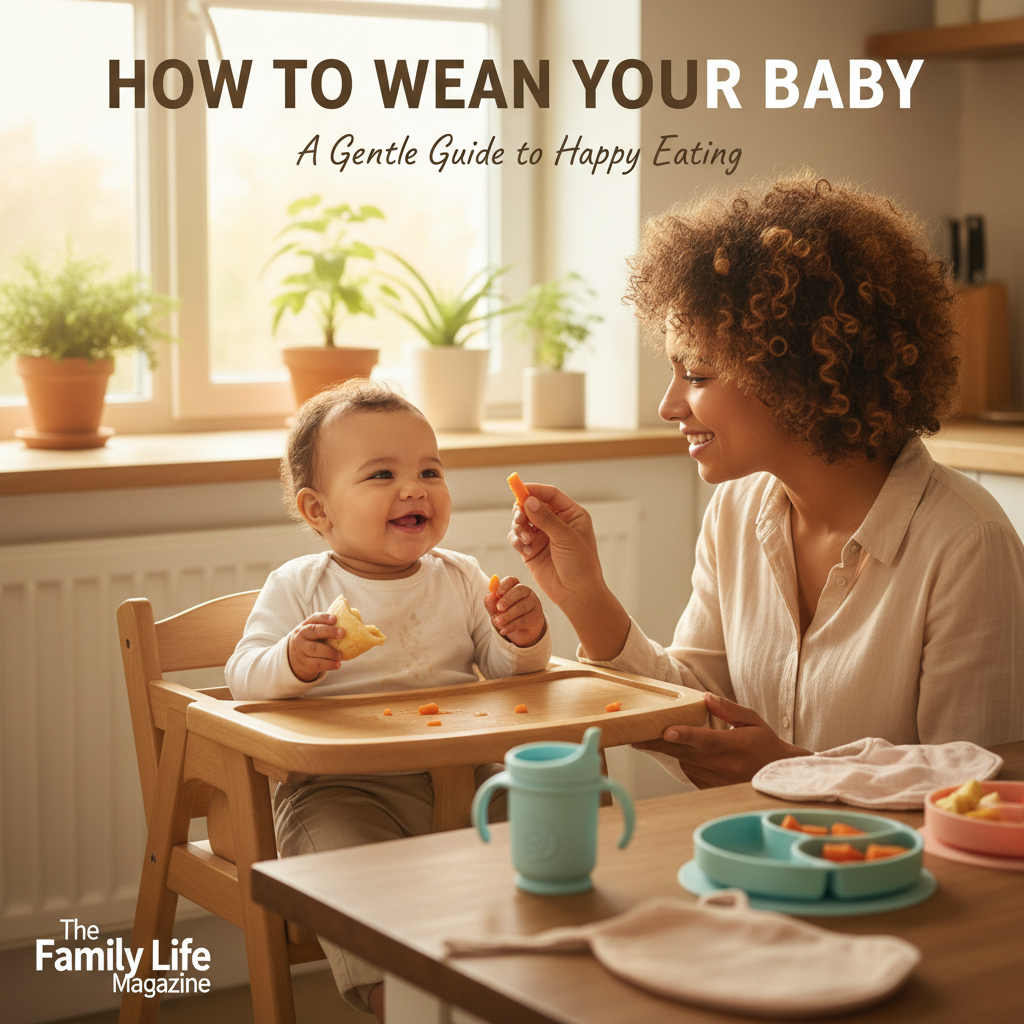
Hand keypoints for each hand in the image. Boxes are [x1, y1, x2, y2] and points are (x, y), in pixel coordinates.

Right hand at [286, 612, 343, 681]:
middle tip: (342, 633)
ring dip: (330, 652)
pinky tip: (338, 664)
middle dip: (328, 631)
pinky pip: (317, 664)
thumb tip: (351, 622)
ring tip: (341, 655)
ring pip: (315, 649)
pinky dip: (329, 664)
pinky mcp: (305, 664)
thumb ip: (325, 627)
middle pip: (313, 631)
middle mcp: (300, 637)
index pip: (313, 619)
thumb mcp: (312, 633)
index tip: (335, 618)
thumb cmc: (310, 642)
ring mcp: (301, 651)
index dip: (324, 618)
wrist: (292, 659)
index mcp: (304, 627)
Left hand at [485, 575, 545, 647]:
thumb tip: (489, 597)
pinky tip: (503, 630)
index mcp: (515, 587)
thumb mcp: (496, 611)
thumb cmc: (507, 616)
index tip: (497, 592)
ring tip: (498, 622)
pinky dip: (511, 626)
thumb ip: (491, 604)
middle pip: (520, 590)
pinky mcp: (536, 618)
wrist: (521, 632)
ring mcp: (534, 605)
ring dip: (508, 615)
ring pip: (522, 607)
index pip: (512, 580)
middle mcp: (527, 593)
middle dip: (508, 599)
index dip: (504, 585)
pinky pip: (524, 621)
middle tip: (499, 608)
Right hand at [507, 484, 604, 609]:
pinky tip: (526, 550)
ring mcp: (542, 536)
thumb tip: (528, 500)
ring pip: (522, 520)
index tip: (519, 488)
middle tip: (520, 518)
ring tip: (526, 539)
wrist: (576, 593)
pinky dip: (517, 540)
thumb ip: (546, 519)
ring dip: (520, 527)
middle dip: (522, 510)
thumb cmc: (580, 565)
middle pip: (532, 505)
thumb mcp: (566, 538)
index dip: (534, 490)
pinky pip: (516, 537)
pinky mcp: (531, 549)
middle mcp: (556, 522)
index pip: (550, 494)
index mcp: (571, 515)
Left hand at [633, 692, 811, 787]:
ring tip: (667, 738)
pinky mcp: (716, 791)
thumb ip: (728, 709)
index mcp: (739, 746)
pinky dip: (686, 762)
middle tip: (637, 736)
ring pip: (687, 764)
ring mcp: (722, 782)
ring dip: (675, 751)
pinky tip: (687, 752)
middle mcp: (729, 767)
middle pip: (688, 754)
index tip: (666, 731)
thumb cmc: (764, 743)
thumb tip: (706, 698)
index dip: (686, 735)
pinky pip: (692, 775)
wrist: (779, 774)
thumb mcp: (752, 720)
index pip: (708, 741)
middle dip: (661, 744)